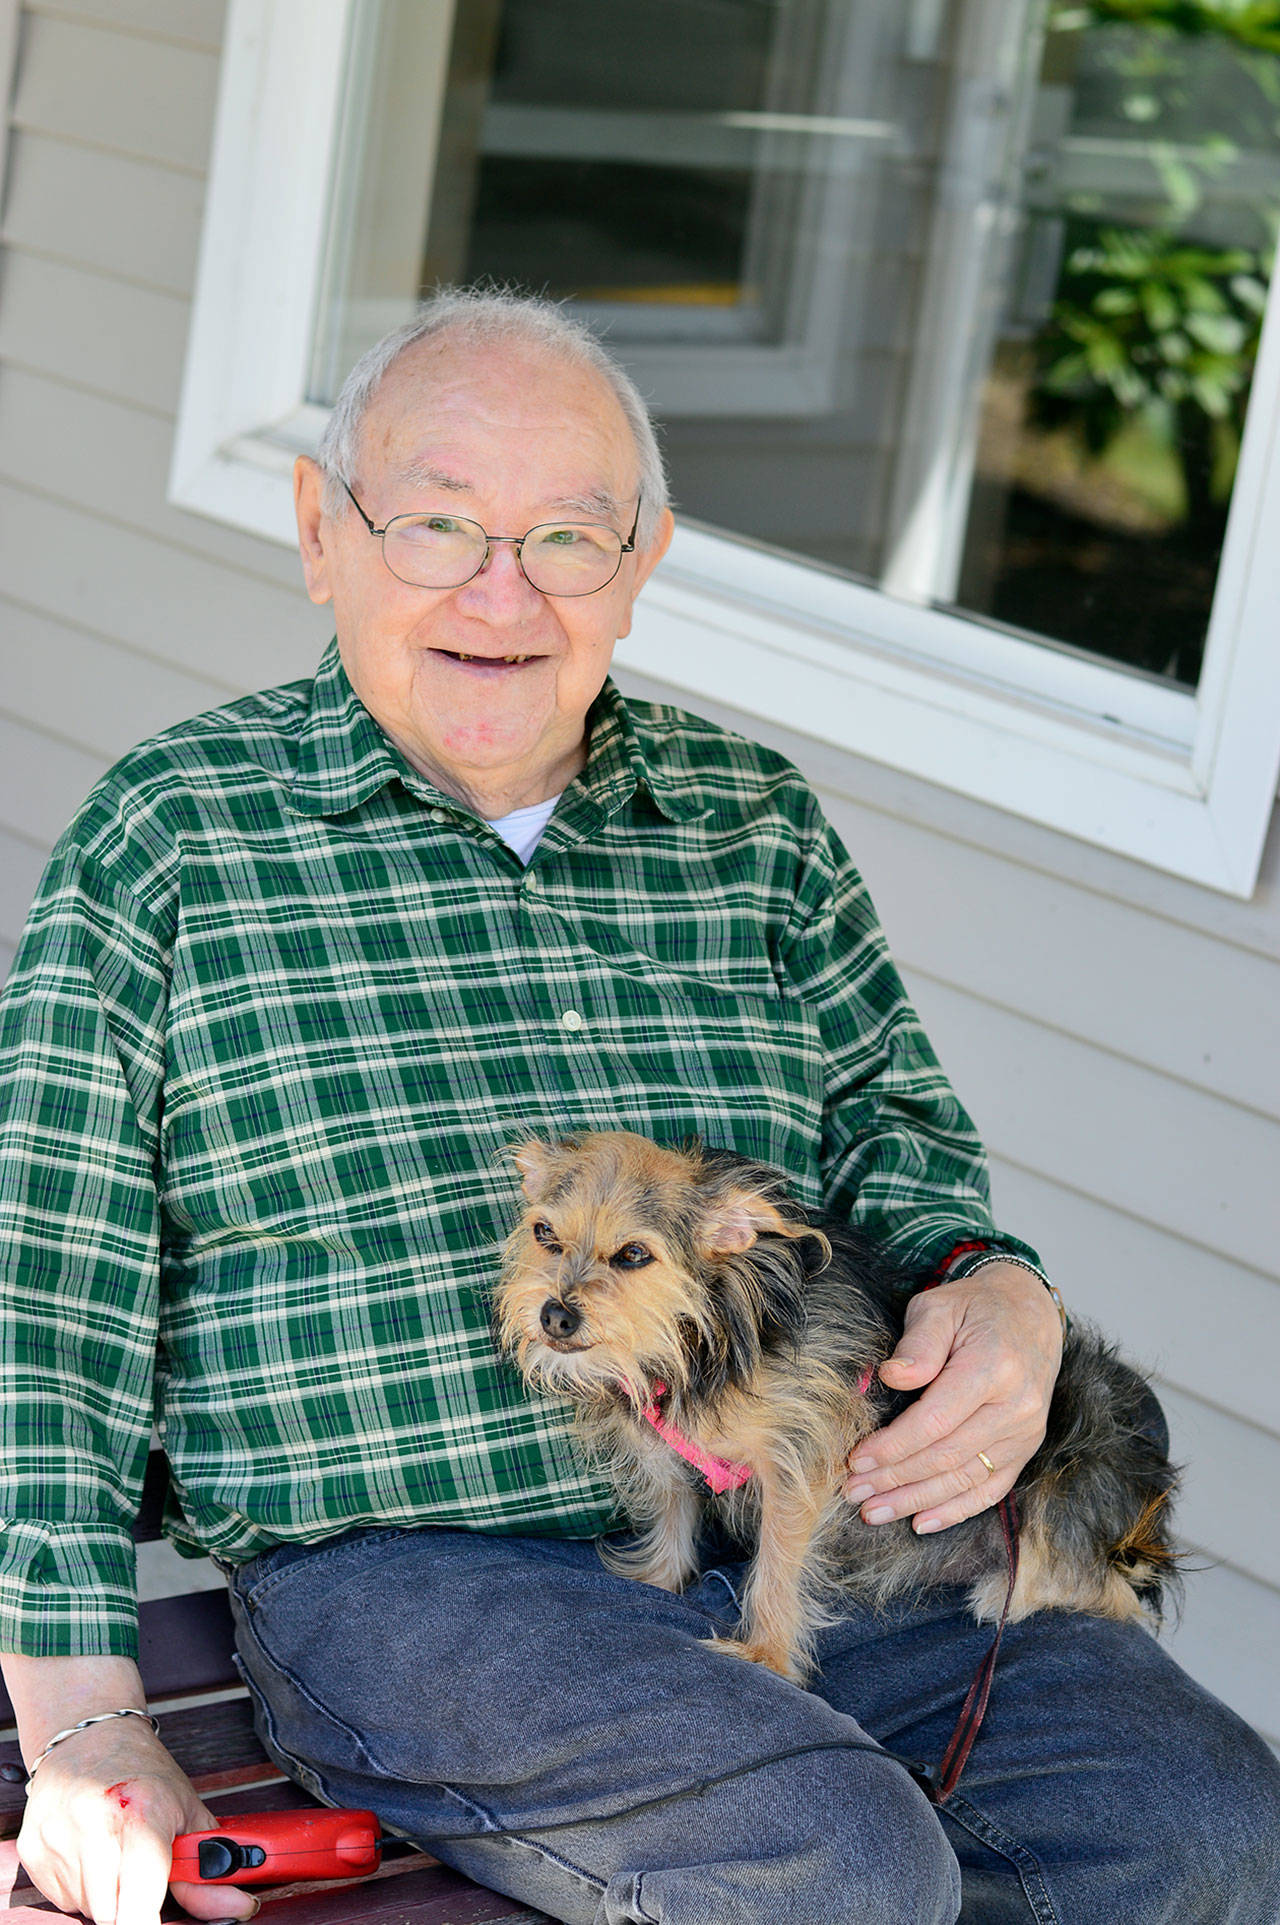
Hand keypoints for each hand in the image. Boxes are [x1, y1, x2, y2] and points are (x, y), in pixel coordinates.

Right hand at [17, 1715, 258, 1924]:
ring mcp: (58, 1837)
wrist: (92, 1738)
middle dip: (131, 1901)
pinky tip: (89, 1851)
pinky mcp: (33, 1848)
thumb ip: (207, 1871)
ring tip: (114, 1853)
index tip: (154, 1918)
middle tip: (139, 1869)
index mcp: (142, 1814)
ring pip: (87, 1908)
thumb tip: (239, 1909)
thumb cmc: (145, 1775)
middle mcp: (95, 1824)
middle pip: (113, 1913)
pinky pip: (61, 1898)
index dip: (148, 1920)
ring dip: (105, 1894)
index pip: (139, 1904)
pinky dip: (79, 1886)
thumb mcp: (187, 1814)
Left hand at [842, 1262, 1062, 1531]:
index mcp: (992, 1367)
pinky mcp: (1026, 1446)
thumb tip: (892, 1377)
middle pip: (946, 1456)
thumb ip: (918, 1343)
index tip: (856, 1459)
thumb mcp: (940, 1307)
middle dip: (894, 1479)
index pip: (936, 1420)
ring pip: (965, 1479)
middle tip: (852, 1491)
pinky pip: (991, 1488)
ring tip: (874, 1511)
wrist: (1031, 1313)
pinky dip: (956, 1510)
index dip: (893, 1446)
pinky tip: (921, 1522)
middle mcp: (1016, 1405)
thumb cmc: (975, 1308)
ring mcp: (1025, 1431)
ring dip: (916, 1501)